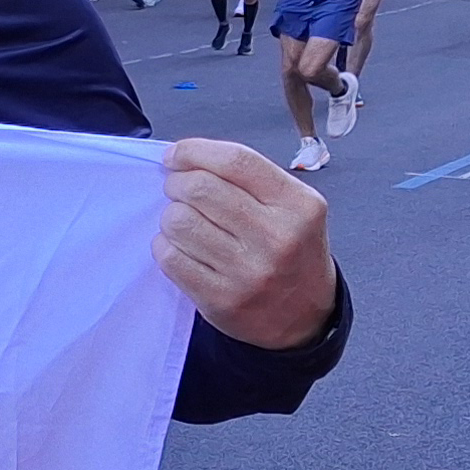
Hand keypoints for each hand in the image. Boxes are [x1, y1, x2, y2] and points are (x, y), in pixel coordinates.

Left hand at [153, 140, 334, 350]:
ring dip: (170, 216)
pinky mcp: (221, 299)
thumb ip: (250, 179)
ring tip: (183, 222)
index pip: (236, 161)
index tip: (175, 155)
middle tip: (176, 189)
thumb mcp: (294, 208)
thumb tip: (187, 158)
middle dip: (176, 183)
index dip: (195, 151)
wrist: (304, 318)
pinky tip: (180, 247)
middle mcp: (276, 237)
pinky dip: (165, 246)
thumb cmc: (291, 250)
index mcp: (298, 205)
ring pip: (180, 222)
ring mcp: (248, 272)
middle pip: (201, 189)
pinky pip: (171, 258)